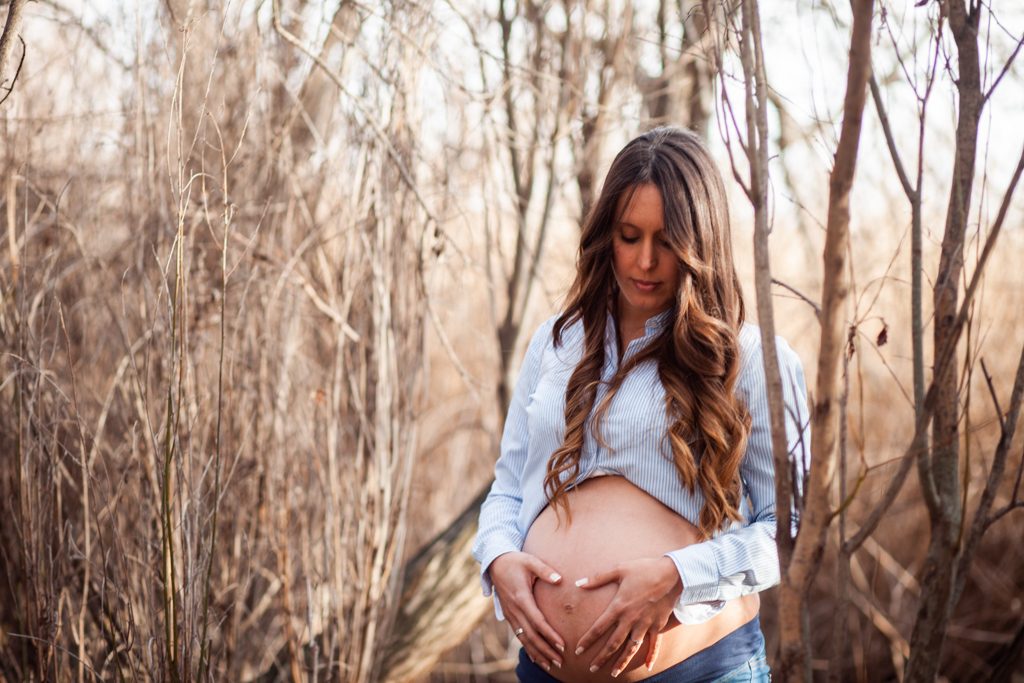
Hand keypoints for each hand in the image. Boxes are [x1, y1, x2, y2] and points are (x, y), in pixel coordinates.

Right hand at [488, 551, 565, 671]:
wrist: (494, 562)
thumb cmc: (515, 561)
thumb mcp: (530, 561)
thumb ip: (545, 570)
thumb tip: (560, 579)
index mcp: (521, 597)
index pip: (537, 621)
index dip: (550, 634)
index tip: (562, 645)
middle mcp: (514, 609)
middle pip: (531, 635)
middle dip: (546, 650)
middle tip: (560, 662)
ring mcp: (510, 614)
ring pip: (524, 638)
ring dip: (537, 653)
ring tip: (550, 665)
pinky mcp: (509, 615)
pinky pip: (518, 635)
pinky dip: (528, 647)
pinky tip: (536, 658)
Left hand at [573, 557, 681, 676]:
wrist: (672, 574)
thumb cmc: (644, 569)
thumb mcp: (619, 569)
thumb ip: (597, 578)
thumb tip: (578, 583)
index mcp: (619, 606)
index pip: (599, 627)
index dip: (587, 640)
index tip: (578, 650)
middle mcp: (631, 619)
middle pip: (613, 643)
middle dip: (601, 657)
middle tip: (592, 669)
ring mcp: (645, 624)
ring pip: (631, 648)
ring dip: (622, 662)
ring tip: (613, 673)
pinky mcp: (658, 625)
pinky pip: (654, 644)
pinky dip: (651, 656)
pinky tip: (648, 667)